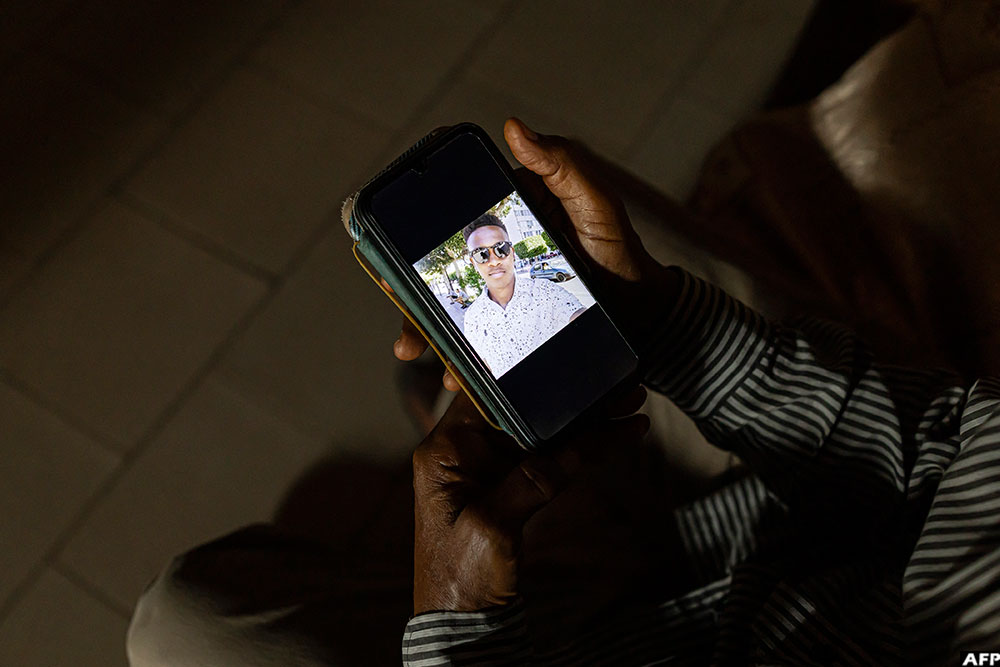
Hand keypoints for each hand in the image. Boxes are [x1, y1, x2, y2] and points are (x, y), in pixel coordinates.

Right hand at [394, 119, 680, 386]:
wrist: (643, 314)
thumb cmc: (619, 251)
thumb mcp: (594, 204)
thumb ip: (561, 166)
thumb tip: (514, 127)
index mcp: (507, 214)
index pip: (452, 210)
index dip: (417, 214)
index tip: (392, 224)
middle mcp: (494, 251)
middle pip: (437, 264)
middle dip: (407, 282)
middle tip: (393, 292)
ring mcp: (498, 290)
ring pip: (446, 305)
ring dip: (423, 327)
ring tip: (415, 349)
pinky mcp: (507, 325)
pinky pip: (473, 338)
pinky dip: (455, 357)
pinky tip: (452, 374)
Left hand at [412, 387, 649, 613]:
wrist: (463, 625)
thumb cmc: (458, 578)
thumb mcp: (491, 527)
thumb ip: (530, 482)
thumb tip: (571, 449)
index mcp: (445, 452)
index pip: (487, 398)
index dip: (526, 379)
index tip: (565, 363)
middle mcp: (466, 454)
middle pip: (522, 412)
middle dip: (568, 398)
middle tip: (615, 384)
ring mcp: (490, 471)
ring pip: (543, 434)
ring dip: (585, 423)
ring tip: (629, 403)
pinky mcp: (512, 490)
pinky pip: (551, 461)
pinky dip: (583, 451)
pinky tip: (616, 437)